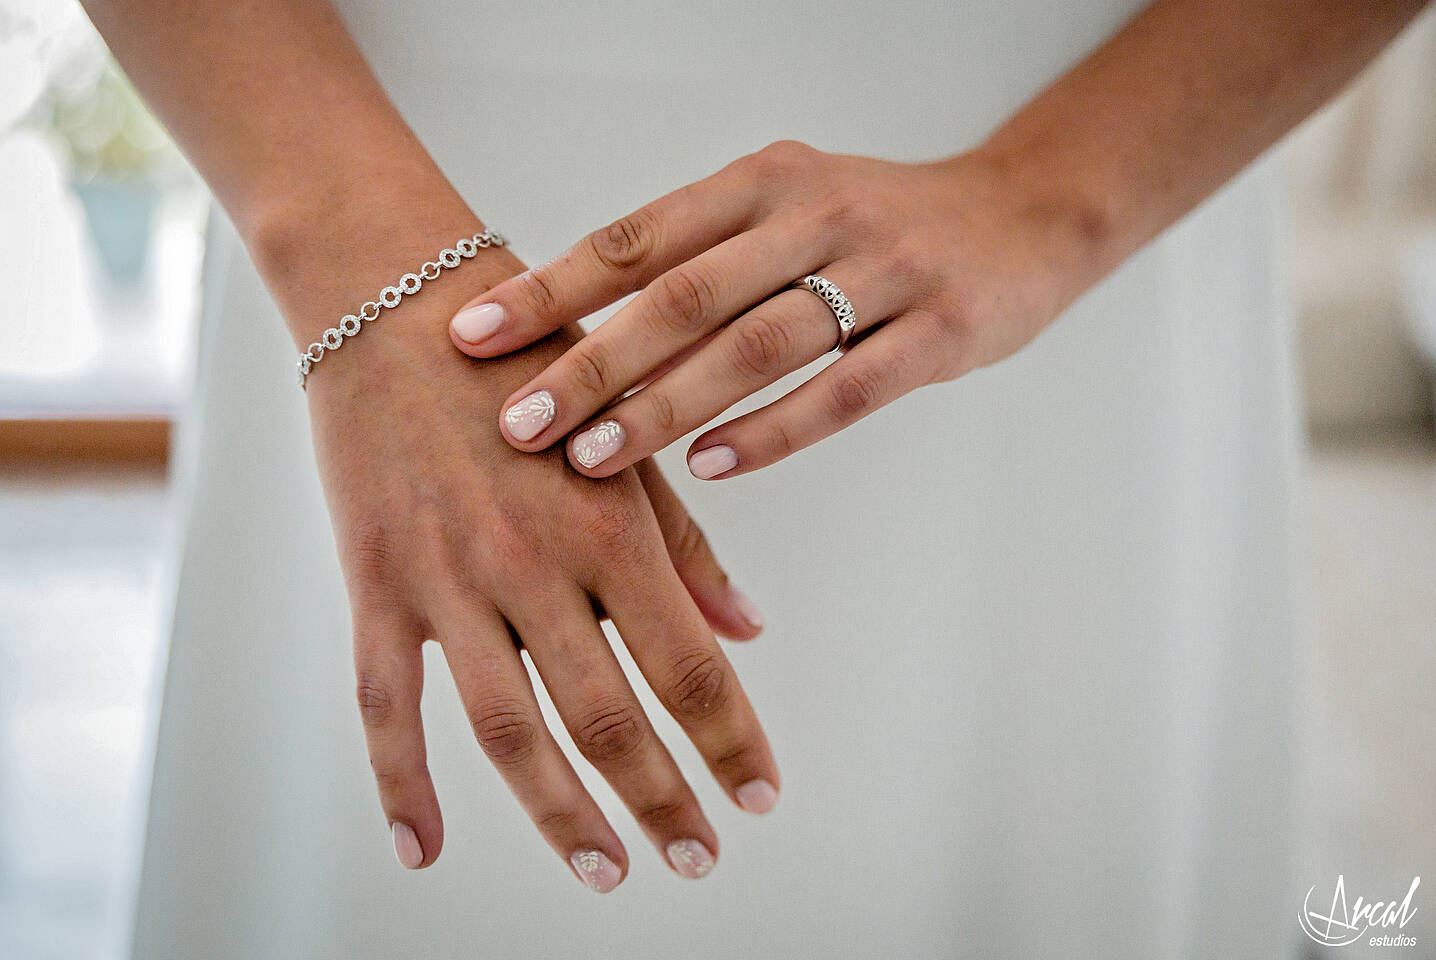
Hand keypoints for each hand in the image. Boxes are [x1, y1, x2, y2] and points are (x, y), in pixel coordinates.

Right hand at [289, 231, 778, 889]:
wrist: (396, 300)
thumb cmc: (533, 364)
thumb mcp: (626, 439)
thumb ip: (684, 547)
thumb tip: (747, 634)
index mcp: (611, 527)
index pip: (689, 667)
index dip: (732, 742)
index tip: (762, 798)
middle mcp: (534, 566)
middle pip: (609, 718)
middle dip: (663, 801)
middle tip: (699, 860)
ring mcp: (447, 582)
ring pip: (509, 732)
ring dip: (561, 815)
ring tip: (605, 871)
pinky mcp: (374, 584)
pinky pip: (384, 704)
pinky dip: (400, 784)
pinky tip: (421, 850)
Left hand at [447, 140, 1086, 478]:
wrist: (1026, 215)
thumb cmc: (881, 225)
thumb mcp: (787, 211)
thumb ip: (701, 257)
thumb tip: (578, 329)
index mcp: (762, 182)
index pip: (635, 239)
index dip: (550, 288)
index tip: (469, 334)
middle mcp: (814, 215)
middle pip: (682, 295)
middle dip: (588, 362)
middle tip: (514, 421)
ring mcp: (882, 270)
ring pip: (756, 344)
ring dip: (667, 405)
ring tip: (594, 459)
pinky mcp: (940, 330)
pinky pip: (846, 388)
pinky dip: (774, 431)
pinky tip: (712, 468)